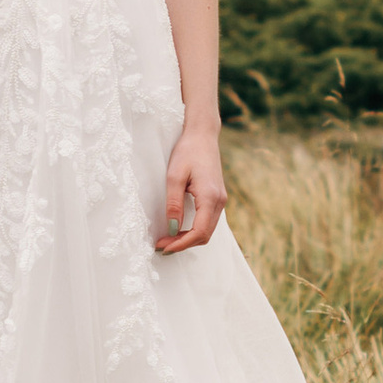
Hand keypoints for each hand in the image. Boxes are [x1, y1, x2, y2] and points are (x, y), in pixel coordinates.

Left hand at [156, 122, 227, 253]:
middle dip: (183, 244)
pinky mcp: (217, 198)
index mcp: (210, 197)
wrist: (202, 135)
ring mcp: (220, 200)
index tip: (163, 247)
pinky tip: (179, 229)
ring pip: (207, 230)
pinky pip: (207, 221)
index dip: (181, 244)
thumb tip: (172, 229)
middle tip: (161, 245)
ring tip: (167, 239)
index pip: (199, 232)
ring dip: (188, 238)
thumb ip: (173, 204)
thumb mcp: (174, 177)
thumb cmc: (187, 151)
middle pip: (204, 235)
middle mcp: (220, 201)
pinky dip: (194, 230)